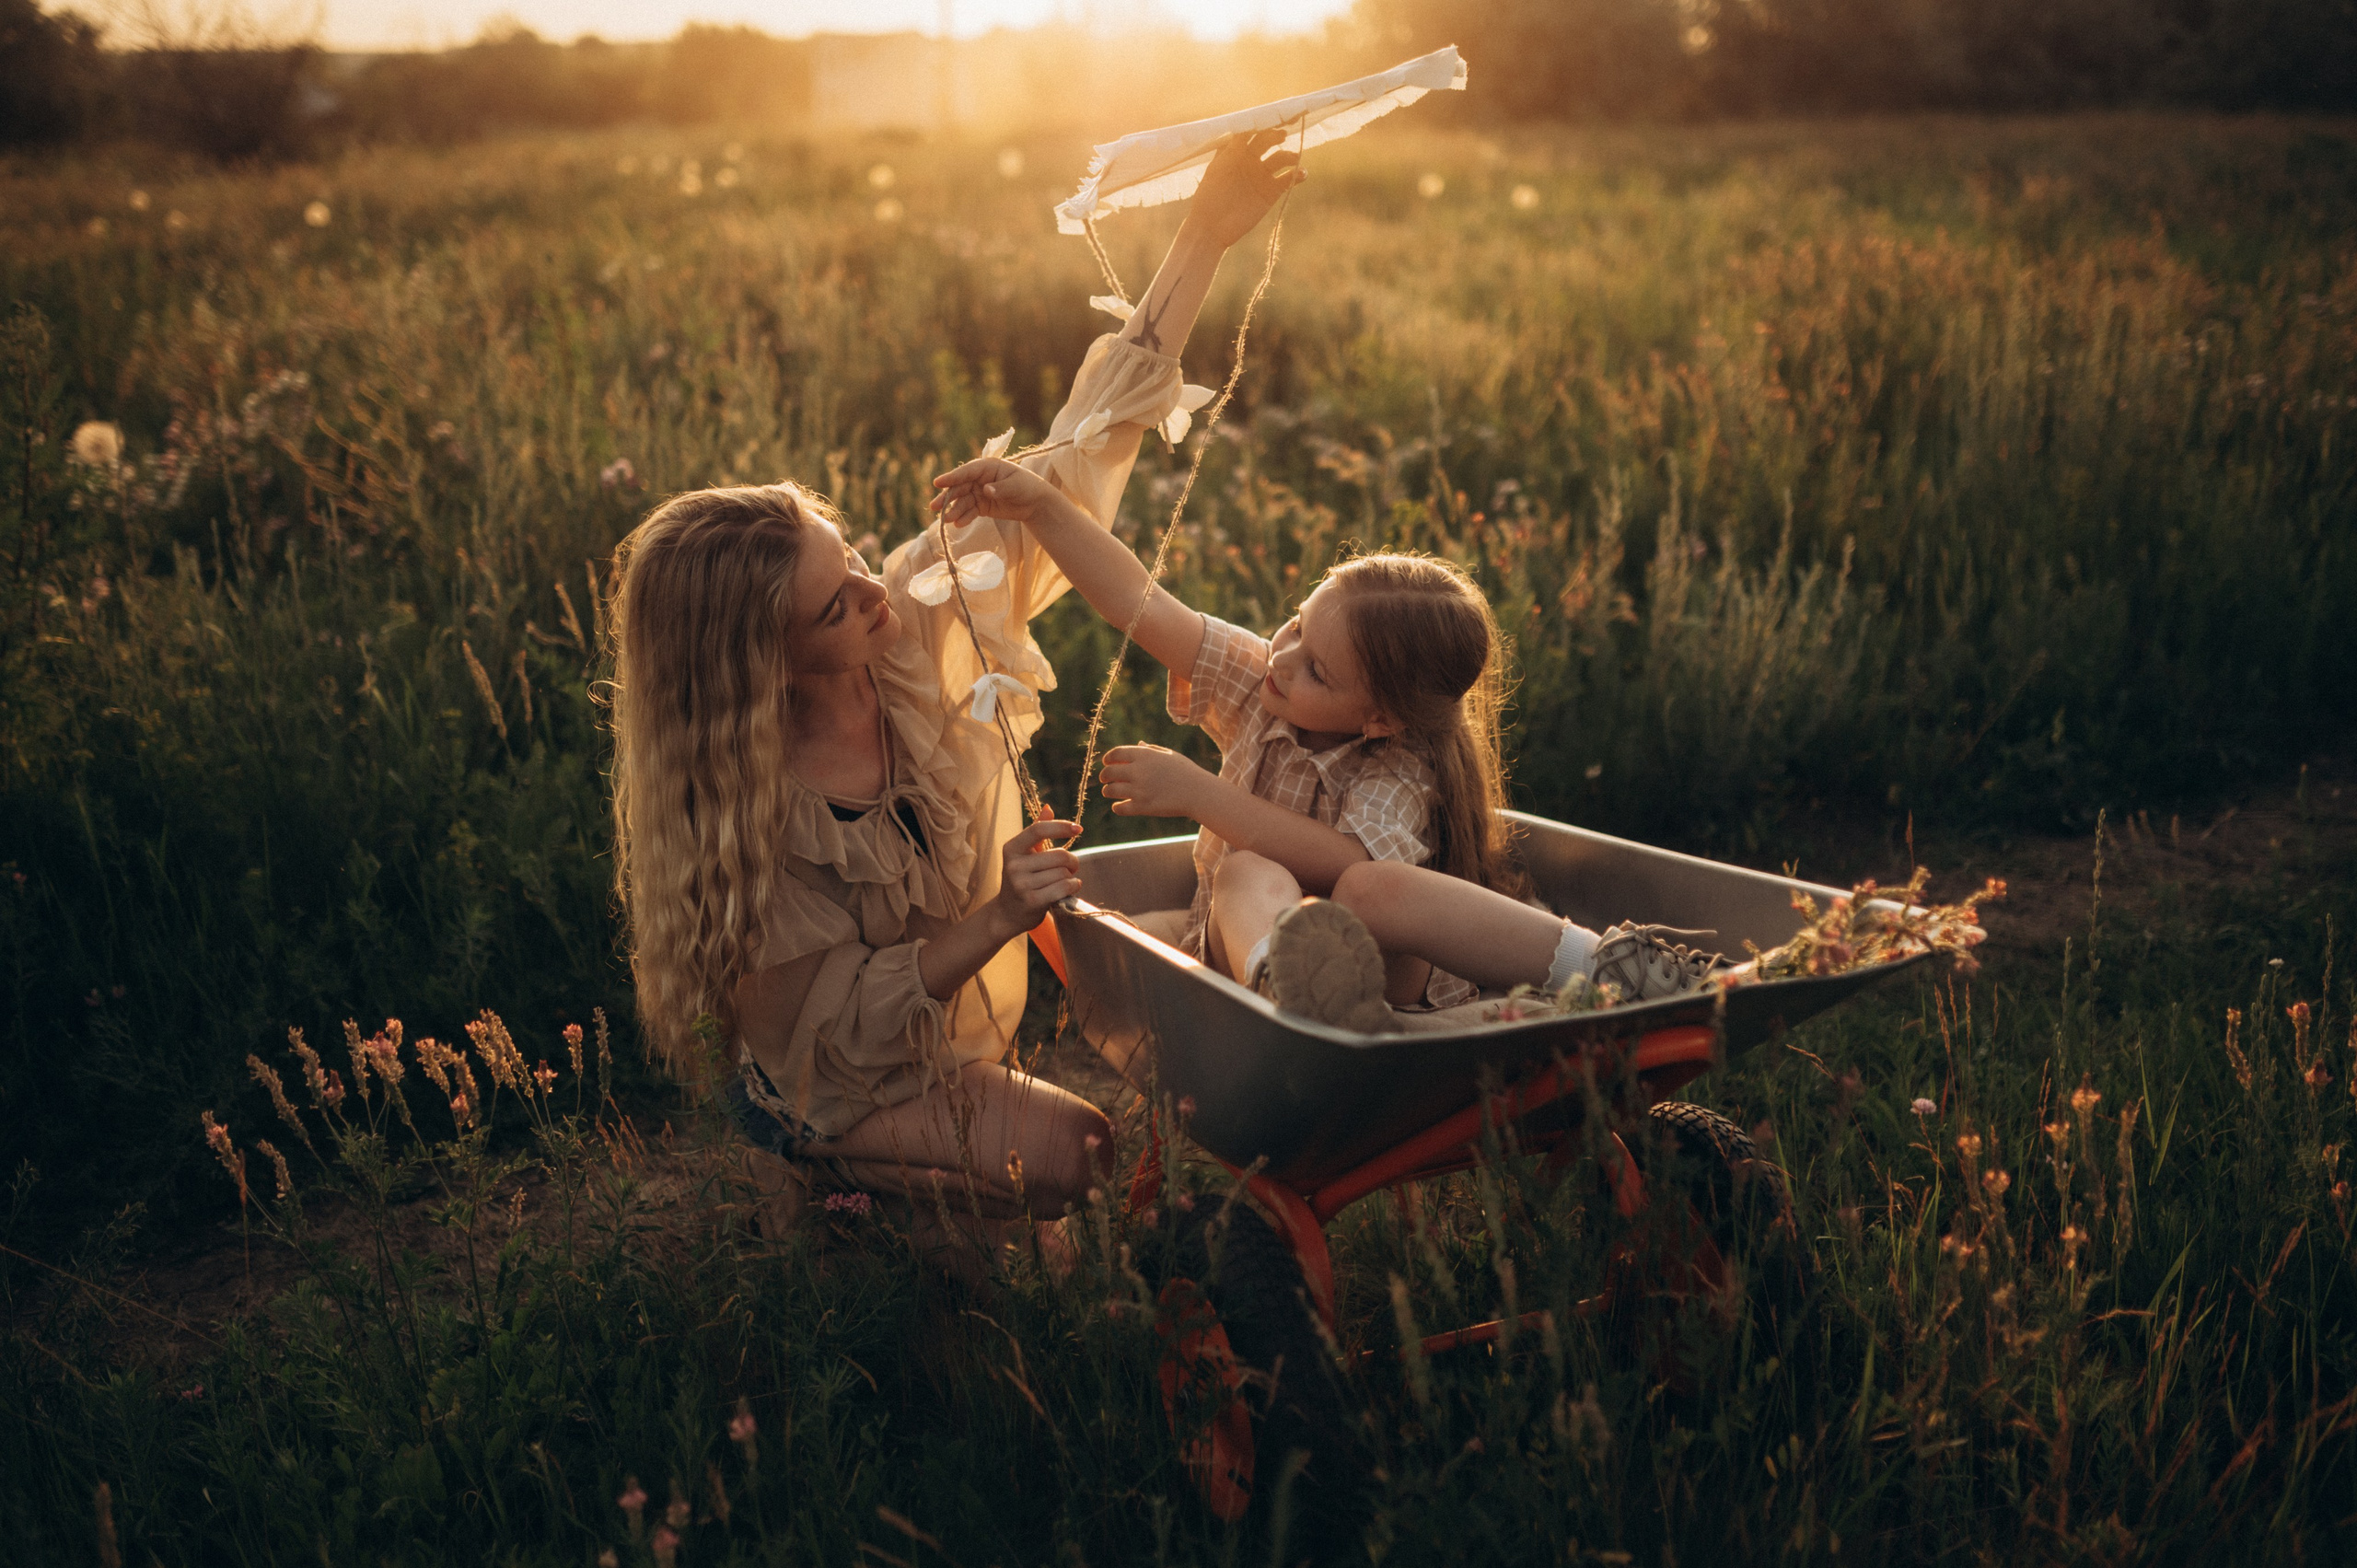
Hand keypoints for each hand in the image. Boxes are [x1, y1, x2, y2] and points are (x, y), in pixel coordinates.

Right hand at [930, 457, 1066, 530]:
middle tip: (934, 507)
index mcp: (987, 467)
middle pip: (959, 487)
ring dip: (953, 510)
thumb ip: (1000, 488)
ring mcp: (979, 493)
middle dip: (947, 497)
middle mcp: (980, 479)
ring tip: (947, 520)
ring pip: (962, 501)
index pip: (966, 471)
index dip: (952, 477)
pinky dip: (964, 517)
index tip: (937, 483)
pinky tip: (958, 524)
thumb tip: (985, 490)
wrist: (1036, 503)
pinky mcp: (981, 506)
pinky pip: (969, 511)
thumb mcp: (1016, 486)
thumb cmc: (1028, 487)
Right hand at [990, 818, 1082, 936]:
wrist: (1007, 913)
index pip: (1039, 830)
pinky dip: (1073, 887)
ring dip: (1071, 877)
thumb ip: (1036, 832)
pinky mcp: (1032, 901)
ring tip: (1062, 881)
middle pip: (1059, 855)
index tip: (1078, 829)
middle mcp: (1014, 865)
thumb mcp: (1024, 855)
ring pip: (1063, 873)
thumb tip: (1048, 808)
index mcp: (1012, 849)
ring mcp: (1021, 884)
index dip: (1061, 827)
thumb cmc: (1021, 880)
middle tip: (1071, 867)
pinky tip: (1069, 888)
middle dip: (1072, 861)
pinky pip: (1064, 887)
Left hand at [1099, 744, 1212, 818]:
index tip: (1106, 763)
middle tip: (1105, 780)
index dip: (1108, 758)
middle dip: (1104, 776)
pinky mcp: (1143, 807)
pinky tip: (1119, 806)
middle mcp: (1139, 771)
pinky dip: (1117, 807)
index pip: (1116, 753)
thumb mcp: (1170, 755)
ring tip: (1110, 792)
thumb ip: (1151, 750)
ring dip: (1108, 791)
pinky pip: (1120, 808)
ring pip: (1110, 790)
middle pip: (1109, 772)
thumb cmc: (1186, 772)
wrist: (1199, 793)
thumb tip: (1138, 745)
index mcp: (1145, 756)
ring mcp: (1139, 790)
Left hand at [1184, 129, 1304, 249]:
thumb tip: (1247, 126)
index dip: (1261, 123)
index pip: (1252, 131)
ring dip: (1290, 155)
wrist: (1211, 226)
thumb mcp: (1219, 167)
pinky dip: (1297, 175)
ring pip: (1281, 158)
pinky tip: (1302, 173)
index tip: (1270, 117)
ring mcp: (1262, 176)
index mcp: (1236, 151)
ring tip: (1295, 160)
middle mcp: (1250, 160)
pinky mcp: (1271, 192)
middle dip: (1276, 135)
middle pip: (1268, 140)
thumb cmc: (1209, 195)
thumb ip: (1233, 147)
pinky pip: (1288, 179)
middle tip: (1282, 135)